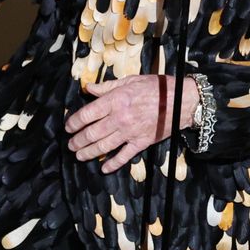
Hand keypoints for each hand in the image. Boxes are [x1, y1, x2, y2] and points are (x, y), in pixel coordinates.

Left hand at [65, 75, 197, 173]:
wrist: (181, 101)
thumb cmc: (157, 88)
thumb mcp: (130, 81)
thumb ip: (108, 87)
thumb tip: (89, 89)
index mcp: (116, 100)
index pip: (87, 113)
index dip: (74, 122)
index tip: (68, 126)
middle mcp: (120, 117)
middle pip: (92, 133)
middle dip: (77, 141)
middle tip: (70, 145)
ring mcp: (130, 132)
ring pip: (103, 146)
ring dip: (88, 152)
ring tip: (79, 155)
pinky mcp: (141, 142)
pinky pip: (123, 156)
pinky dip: (112, 164)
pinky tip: (104, 168)